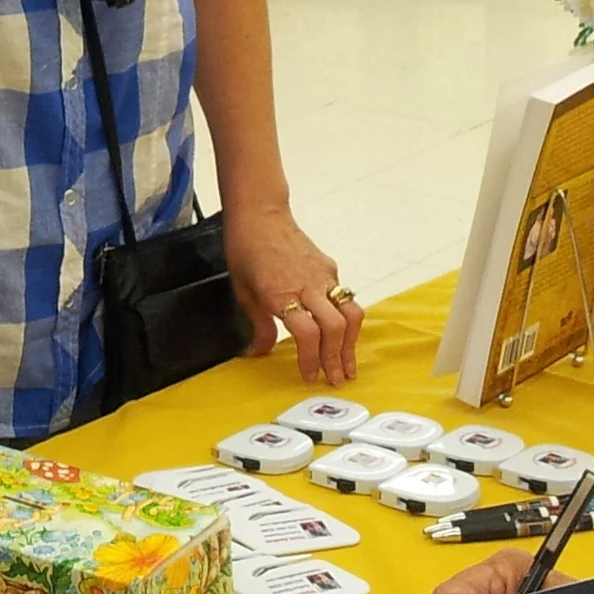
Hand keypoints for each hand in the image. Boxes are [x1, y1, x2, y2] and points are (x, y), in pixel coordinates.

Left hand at [223, 203, 360, 385]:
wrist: (260, 214)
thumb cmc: (245, 250)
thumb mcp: (243, 292)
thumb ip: (258, 325)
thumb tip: (259, 353)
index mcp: (280, 293)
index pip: (307, 333)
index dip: (311, 359)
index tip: (309, 376)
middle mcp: (307, 285)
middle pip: (334, 327)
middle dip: (337, 357)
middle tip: (337, 379)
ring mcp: (322, 275)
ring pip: (349, 312)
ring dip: (350, 342)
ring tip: (348, 364)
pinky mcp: (330, 268)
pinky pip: (345, 297)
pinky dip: (346, 321)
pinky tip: (342, 336)